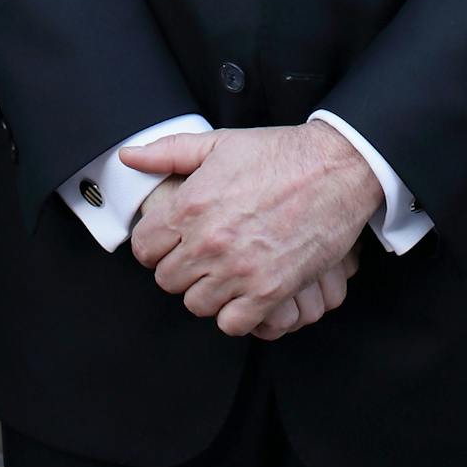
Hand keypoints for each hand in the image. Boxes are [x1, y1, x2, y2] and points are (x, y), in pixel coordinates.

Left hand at [123, 124, 381, 335]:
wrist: (336, 168)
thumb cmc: (280, 154)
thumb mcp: (219, 143)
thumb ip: (168, 153)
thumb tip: (129, 157)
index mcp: (191, 205)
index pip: (145, 248)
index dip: (156, 244)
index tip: (172, 241)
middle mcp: (209, 242)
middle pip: (167, 280)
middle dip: (181, 267)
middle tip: (202, 254)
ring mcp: (239, 270)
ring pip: (196, 304)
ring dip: (208, 291)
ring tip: (224, 271)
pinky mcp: (270, 291)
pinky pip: (232, 323)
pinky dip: (236, 313)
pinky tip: (245, 290)